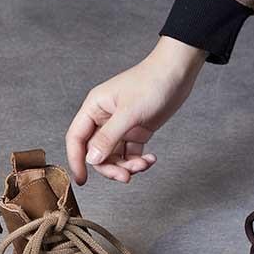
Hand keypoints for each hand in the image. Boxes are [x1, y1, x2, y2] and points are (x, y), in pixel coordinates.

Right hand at [66, 37, 206, 183]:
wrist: (177, 73)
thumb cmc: (151, 83)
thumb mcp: (129, 113)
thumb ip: (108, 137)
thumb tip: (91, 159)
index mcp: (94, 108)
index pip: (77, 139)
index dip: (76, 160)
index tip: (82, 180)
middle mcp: (104, 118)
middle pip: (97, 153)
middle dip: (110, 167)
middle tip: (126, 176)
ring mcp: (121, 126)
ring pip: (115, 156)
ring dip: (128, 165)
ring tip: (144, 164)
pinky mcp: (137, 131)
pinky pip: (131, 153)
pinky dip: (139, 160)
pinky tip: (151, 159)